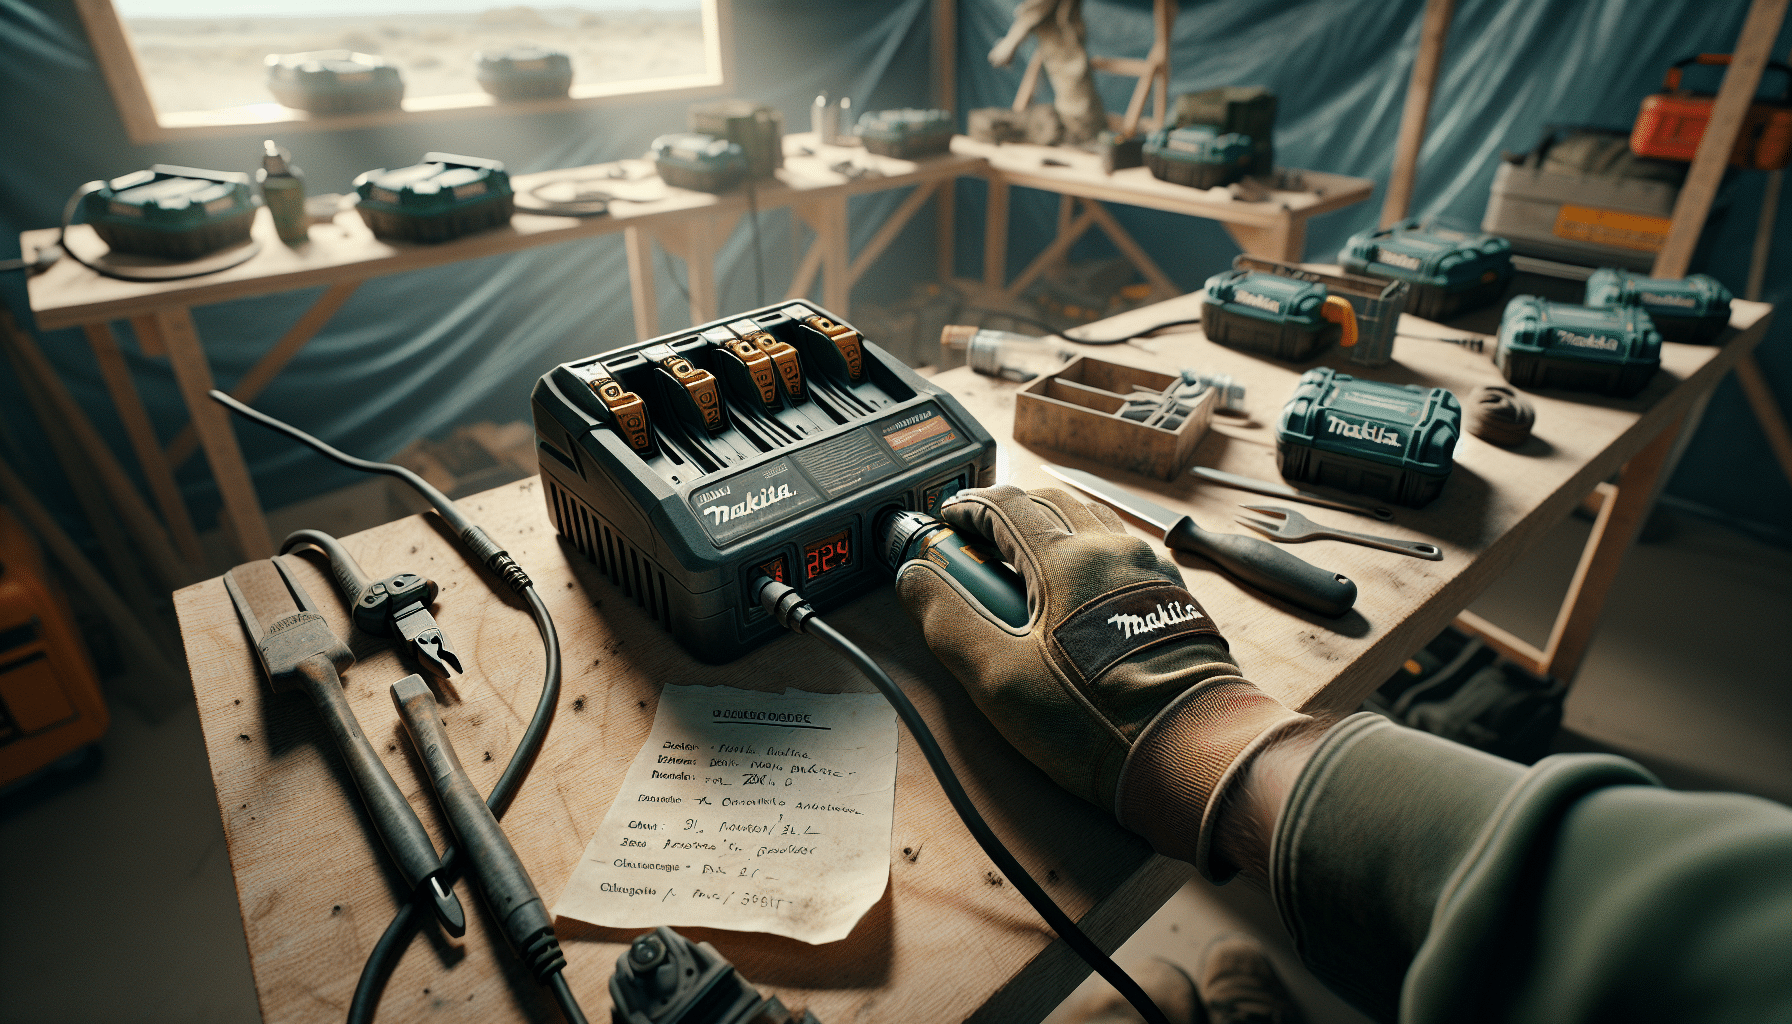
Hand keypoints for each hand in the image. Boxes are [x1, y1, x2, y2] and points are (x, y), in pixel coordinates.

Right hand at [895, 485, 1308, 878]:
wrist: (1191, 751)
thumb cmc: (1098, 720)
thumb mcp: (998, 677)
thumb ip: (949, 618)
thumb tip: (915, 577)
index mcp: (1066, 557)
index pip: (1005, 503)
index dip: (967, 508)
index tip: (948, 523)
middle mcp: (1113, 549)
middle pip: (1050, 502)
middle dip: (1008, 516)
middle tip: (980, 550)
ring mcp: (1149, 570)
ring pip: (1091, 522)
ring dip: (1051, 530)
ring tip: (1026, 571)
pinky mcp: (1171, 597)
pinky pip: (1121, 552)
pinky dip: (1088, 554)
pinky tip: (1076, 599)